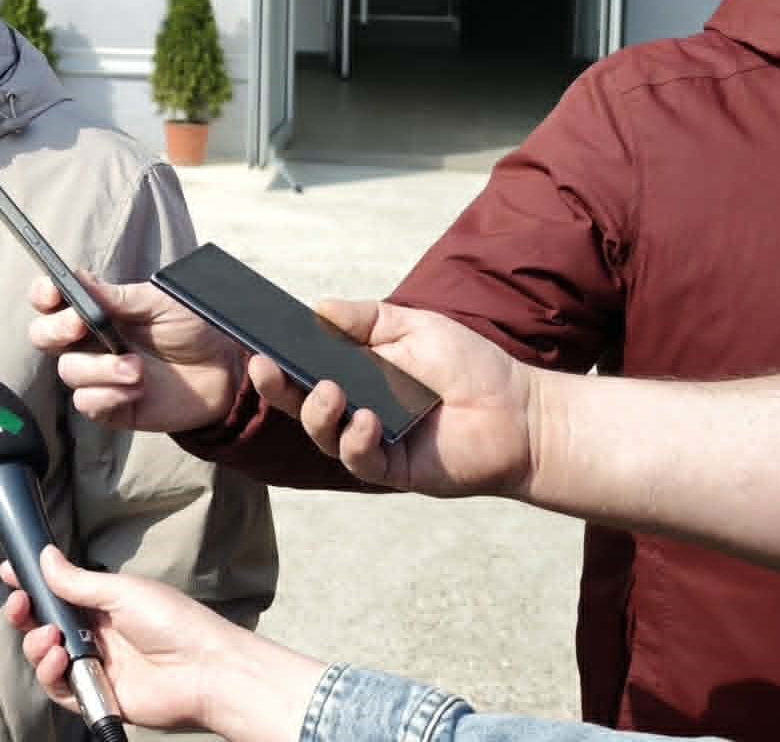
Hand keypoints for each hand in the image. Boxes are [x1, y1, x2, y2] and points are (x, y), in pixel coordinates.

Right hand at [0, 545, 318, 738]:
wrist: (204, 670)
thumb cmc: (173, 623)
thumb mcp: (121, 591)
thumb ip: (78, 581)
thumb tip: (44, 557)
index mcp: (102, 604)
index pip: (57, 592)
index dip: (32, 584)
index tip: (9, 573)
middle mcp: (94, 634)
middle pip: (43, 625)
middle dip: (25, 614)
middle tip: (20, 604)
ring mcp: (94, 666)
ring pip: (44, 657)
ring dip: (36, 645)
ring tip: (51, 639)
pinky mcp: (96, 696)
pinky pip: (60, 689)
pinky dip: (51, 674)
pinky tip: (60, 660)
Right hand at [27, 273, 245, 431]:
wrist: (223, 370)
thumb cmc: (191, 328)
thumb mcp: (159, 303)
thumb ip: (117, 297)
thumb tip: (79, 280)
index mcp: (96, 310)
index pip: (53, 300)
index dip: (44, 294)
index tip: (53, 292)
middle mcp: (89, 341)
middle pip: (43, 335)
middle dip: (56, 329)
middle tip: (81, 326)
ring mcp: (98, 374)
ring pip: (68, 371)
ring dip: (100, 368)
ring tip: (136, 368)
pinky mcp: (110, 405)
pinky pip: (87, 402)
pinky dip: (109, 395)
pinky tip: (136, 390)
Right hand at [247, 300, 535, 499]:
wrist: (520, 412)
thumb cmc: (470, 367)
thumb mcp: (414, 327)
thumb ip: (366, 318)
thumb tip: (317, 307)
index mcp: (356, 375)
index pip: (306, 368)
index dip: (280, 359)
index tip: (259, 344)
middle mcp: (356, 409)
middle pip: (302, 404)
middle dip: (277, 388)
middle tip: (263, 368)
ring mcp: (372, 442)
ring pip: (325, 435)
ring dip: (318, 414)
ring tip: (329, 392)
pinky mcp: (394, 470)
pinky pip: (360, 460)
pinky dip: (356, 441)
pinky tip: (367, 421)